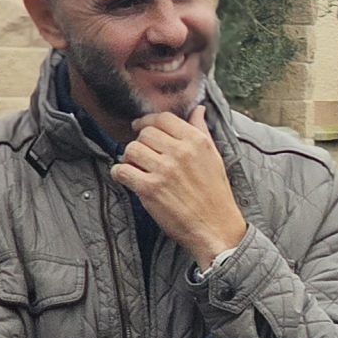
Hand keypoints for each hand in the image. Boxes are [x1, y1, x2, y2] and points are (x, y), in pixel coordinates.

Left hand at [113, 113, 247, 267]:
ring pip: (131, 150)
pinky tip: (128, 179)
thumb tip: (198, 109)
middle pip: (144, 134)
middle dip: (141, 143)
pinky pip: (122, 171)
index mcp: (197, 141)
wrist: (216, 228)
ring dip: (130, 159)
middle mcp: (180, 152)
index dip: (148, 122)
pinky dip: (120, 174)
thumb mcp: (214, 158)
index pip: (163, 118)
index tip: (142, 128)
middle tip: (144, 156)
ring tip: (138, 169)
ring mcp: (164, 170)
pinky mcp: (150, 189)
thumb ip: (202, 131)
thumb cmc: (216, 194)